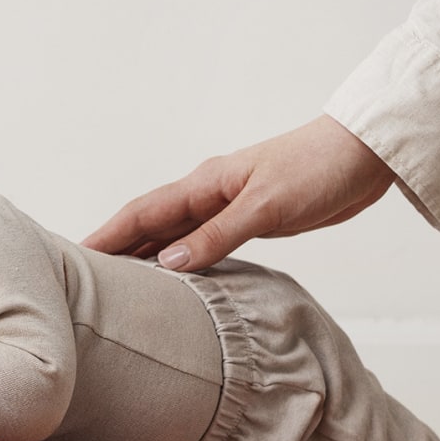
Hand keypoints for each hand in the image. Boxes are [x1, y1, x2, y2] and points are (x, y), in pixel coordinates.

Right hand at [81, 116, 393, 270]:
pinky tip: (175, 280)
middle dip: (115, 248)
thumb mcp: (267, 205)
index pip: (142, 213)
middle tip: (80, 280)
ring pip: (175, 236)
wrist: (366, 154)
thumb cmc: (319, 168)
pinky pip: (203, 244)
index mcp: (206, 183)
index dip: (107, 236)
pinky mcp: (252, 220)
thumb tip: (169, 263)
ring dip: (146, 257)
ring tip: (116, 286)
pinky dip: (183, 261)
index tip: (73, 256)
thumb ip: (218, 235)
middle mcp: (209, 194)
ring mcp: (229, 207)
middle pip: (150, 225)